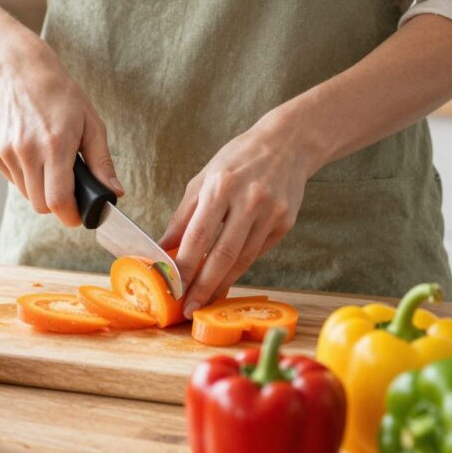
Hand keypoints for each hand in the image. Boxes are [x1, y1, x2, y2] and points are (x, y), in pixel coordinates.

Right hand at [0, 45, 122, 226]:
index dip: (70, 215)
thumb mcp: (91, 124)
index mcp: (55, 145)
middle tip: (68, 187)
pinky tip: (33, 153)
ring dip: (41, 189)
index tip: (79, 216)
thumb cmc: (61, 97)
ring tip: (50, 162)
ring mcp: (7, 152)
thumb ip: (102, 162)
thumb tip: (114, 193)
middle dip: (57, 204)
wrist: (21, 73)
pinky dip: (26, 176)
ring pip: (26, 194)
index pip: (57, 200)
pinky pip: (13, 180)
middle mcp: (27, 151)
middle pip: (40, 205)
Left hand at [160, 114, 311, 316]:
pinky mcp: (285, 224)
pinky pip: (257, 253)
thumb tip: (163, 246)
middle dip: (204, 286)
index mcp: (222, 186)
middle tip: (189, 308)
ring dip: (222, 284)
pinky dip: (239, 268)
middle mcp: (249, 201)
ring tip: (204, 301)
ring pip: (243, 259)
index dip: (185, 265)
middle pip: (223, 255)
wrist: (288, 144)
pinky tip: (226, 280)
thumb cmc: (238, 159)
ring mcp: (271, 214)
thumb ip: (183, 215)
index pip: (199, 234)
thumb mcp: (204, 178)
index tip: (173, 286)